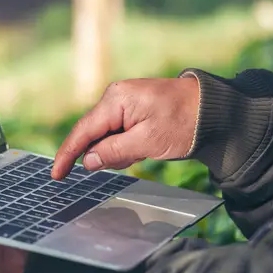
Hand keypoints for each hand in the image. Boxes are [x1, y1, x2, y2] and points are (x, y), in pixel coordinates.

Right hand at [51, 77, 198, 179]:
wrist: (216, 109)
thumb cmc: (185, 122)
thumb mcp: (148, 142)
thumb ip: (114, 151)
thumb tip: (87, 161)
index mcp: (116, 101)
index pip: (83, 131)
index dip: (67, 155)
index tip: (56, 175)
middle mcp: (116, 98)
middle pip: (94, 134)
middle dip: (105, 154)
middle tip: (134, 159)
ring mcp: (126, 102)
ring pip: (108, 136)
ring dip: (120, 151)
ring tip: (147, 150)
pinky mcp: (135, 109)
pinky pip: (121, 132)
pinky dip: (128, 145)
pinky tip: (147, 146)